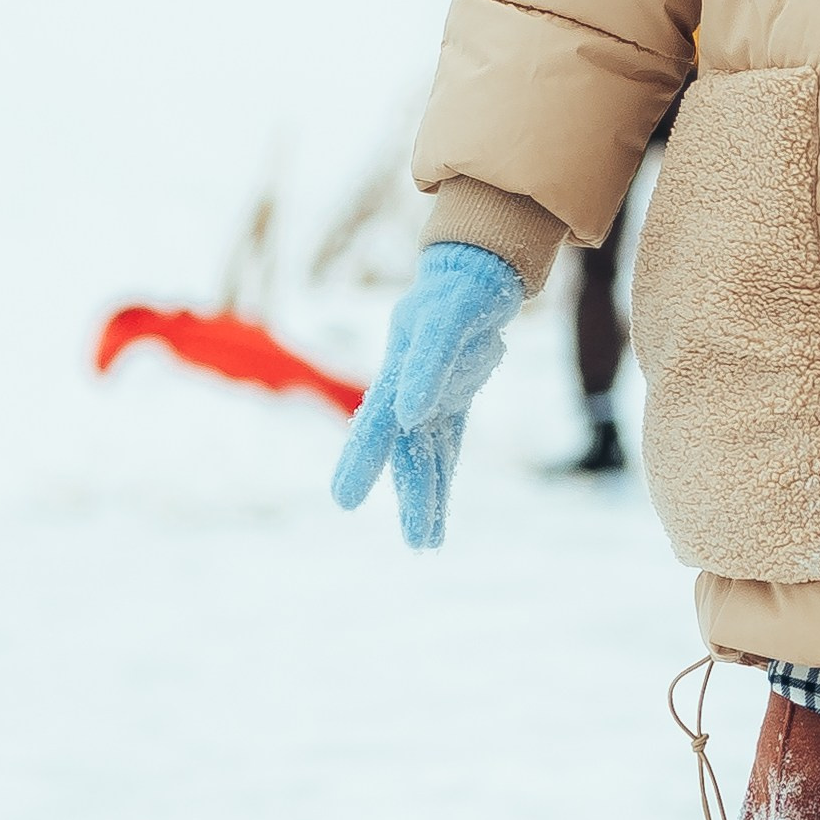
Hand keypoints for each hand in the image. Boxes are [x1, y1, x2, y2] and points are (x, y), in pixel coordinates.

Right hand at [331, 242, 524, 547]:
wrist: (474, 275)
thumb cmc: (457, 293)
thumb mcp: (449, 318)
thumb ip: (428, 364)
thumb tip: (408, 416)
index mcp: (398, 372)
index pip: (378, 423)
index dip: (362, 459)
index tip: (345, 500)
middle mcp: (409, 393)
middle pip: (409, 451)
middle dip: (414, 495)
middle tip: (418, 543)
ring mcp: (430, 400)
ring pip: (428, 457)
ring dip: (429, 498)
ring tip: (427, 544)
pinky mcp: (451, 404)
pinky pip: (446, 448)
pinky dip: (443, 479)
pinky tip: (438, 517)